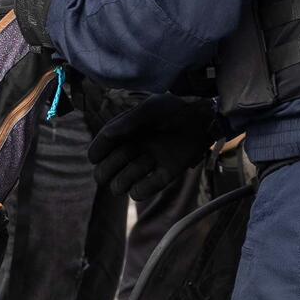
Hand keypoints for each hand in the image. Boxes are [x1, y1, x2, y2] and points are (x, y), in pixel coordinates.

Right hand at [87, 94, 217, 199]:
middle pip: (107, 169)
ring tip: (129, 177)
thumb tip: (105, 135)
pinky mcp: (164, 174)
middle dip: (105, 172)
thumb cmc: (175, 109)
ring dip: (122, 181)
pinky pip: (143, 190)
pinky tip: (140, 187)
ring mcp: (148, 162)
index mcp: (126, 132)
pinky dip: (140, 190)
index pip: (102, 147)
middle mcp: (134, 148)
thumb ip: (126, 123)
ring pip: (122, 182)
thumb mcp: (149, 110)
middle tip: (108, 172)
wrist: (203, 118)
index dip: (97, 153)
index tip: (96, 157)